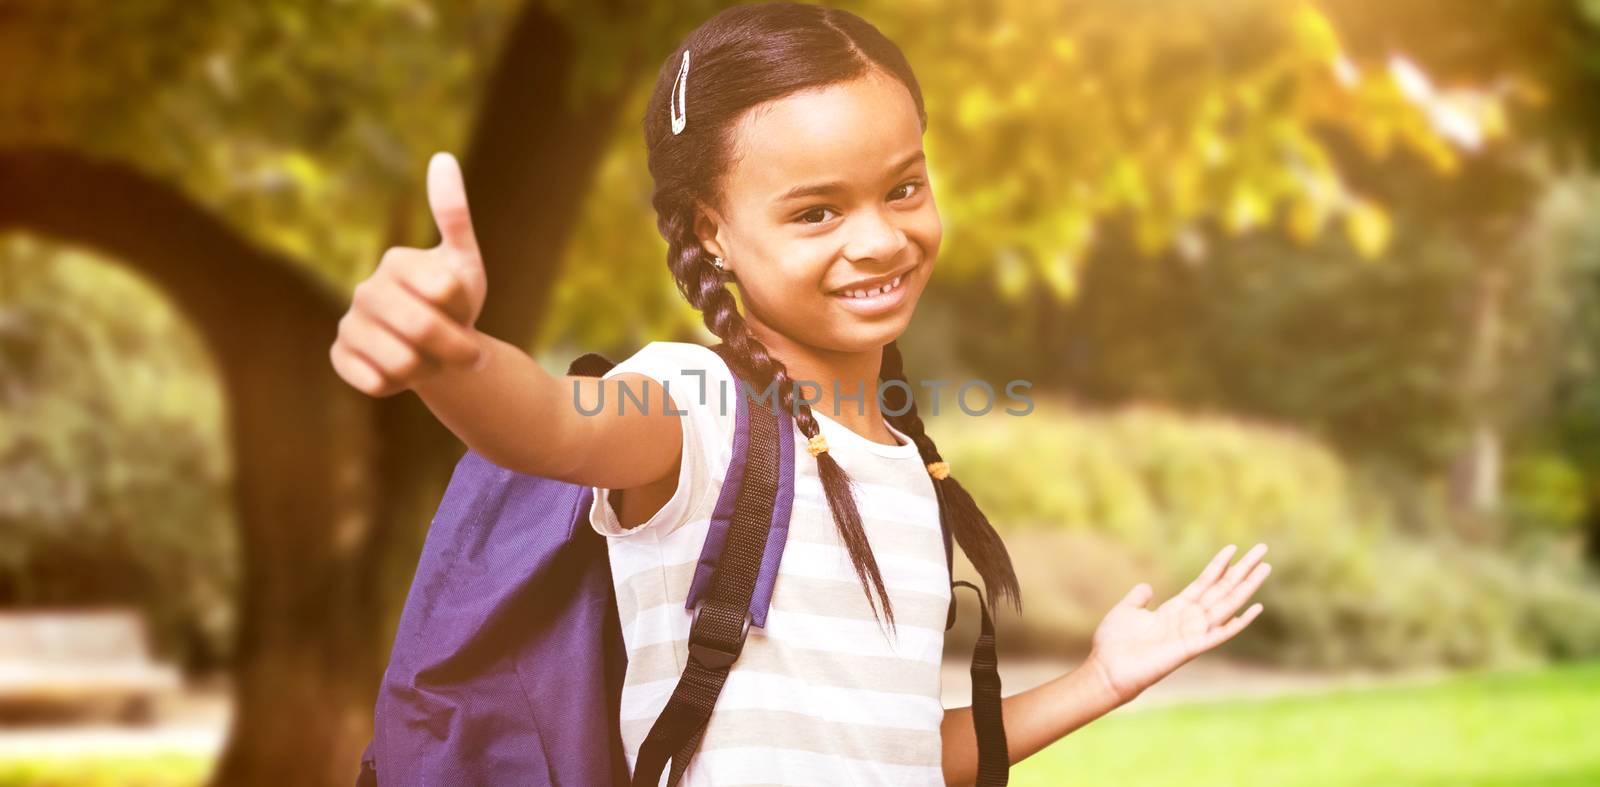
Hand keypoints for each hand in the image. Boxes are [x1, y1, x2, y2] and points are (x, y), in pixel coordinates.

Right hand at [331, 152, 489, 396]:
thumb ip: (453, 214)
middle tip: (469, 354)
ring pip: (401, 361)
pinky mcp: (339, 357)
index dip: (464, 309)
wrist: (437, 350)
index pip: (446, 290)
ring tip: (432, 359)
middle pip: (424, 328)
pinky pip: (375, 381)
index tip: (464, 309)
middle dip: (457, 349)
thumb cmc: (453, 305)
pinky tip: (402, 372)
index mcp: (396, 260)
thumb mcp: (464, 260)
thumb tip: (442, 157)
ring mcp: (349, 323)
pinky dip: (400, 385)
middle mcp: (365, 288)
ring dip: (430, 369)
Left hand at [1085, 543, 1270, 704]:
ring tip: (1265, 568)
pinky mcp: (1192, 648)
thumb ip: (1138, 598)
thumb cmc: (1114, 643)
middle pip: (1221, 589)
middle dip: (1242, 570)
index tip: (1233, 548)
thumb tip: (1147, 586)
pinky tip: (1256, 608)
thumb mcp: (1126, 611)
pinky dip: (1239, 622)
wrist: (1108, 669)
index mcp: (1175, 610)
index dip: (1218, 566)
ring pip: (1227, 605)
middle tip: (1262, 551)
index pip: (1203, 583)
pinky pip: (1221, 633)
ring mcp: (1193, 633)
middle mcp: (1189, 620)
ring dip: (1246, 587)